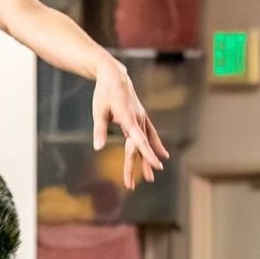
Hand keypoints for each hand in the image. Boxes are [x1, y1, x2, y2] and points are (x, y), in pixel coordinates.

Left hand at [92, 57, 169, 188]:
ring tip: (150, 177)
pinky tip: (162, 155)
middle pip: (140, 145)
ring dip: (149, 158)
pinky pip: (151, 134)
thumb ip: (99, 130)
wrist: (114, 76)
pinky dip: (156, 145)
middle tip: (140, 183)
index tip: (156, 165)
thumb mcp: (98, 111)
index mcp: (128, 117)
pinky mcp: (141, 117)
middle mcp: (138, 118)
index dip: (147, 153)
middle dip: (141, 164)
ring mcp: (142, 117)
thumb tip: (98, 147)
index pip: (139, 139)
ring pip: (148, 141)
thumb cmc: (104, 93)